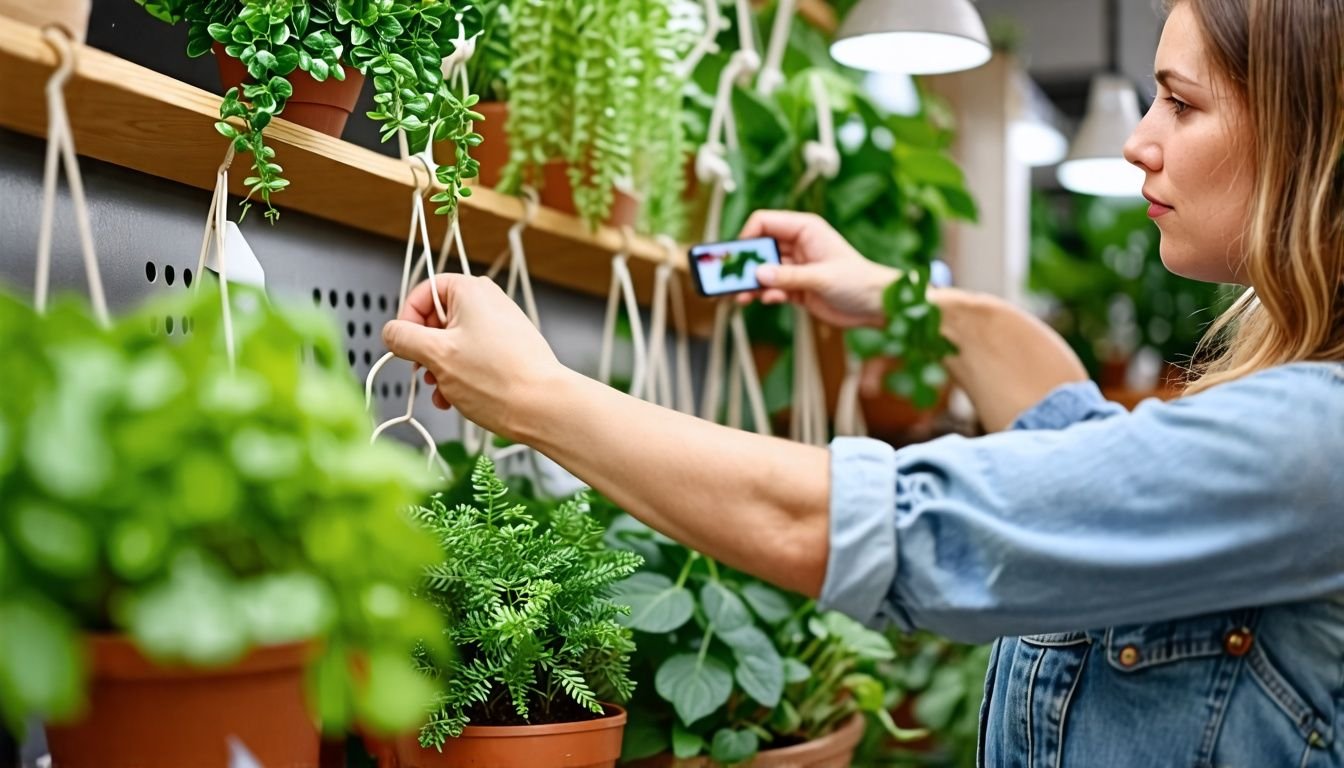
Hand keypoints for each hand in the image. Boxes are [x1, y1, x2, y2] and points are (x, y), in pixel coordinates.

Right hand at [381, 274, 567, 439]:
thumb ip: (404, 338)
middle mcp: (488, 302)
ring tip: (443, 391)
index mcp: (471, 291)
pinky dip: (459, 375)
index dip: (407, 322)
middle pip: (437, 320)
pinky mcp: (509, 350)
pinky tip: (456, 398)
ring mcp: (500, 326)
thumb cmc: (498, 379)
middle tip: (425, 372)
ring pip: (453, 343)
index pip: (422, 293)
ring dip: (440, 369)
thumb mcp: (436, 355)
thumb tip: (390, 332)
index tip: (404, 346)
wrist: (543, 407)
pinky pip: (472, 356)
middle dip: (426, 351)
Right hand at [735, 211, 899, 328]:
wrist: (877, 306)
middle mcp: (797, 244)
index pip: (764, 222)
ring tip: (741, 297)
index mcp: (805, 229)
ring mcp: (795, 266)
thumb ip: (788, 276)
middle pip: (759, 247)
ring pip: (762, 270)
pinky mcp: (795, 287)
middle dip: (744, 263)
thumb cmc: (858, 281)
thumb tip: (758, 274)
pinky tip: (769, 301)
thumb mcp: (822, 277)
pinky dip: (765, 295)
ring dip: (750, 283)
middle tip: (728, 279)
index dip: (747, 237)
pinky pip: (771, 288)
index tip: (736, 257)